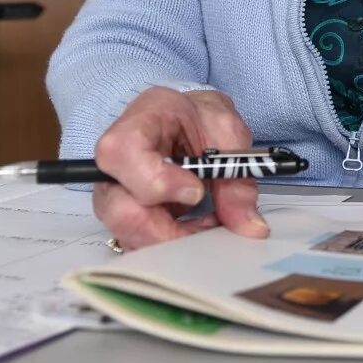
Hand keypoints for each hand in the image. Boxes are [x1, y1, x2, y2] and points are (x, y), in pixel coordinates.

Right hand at [91, 86, 269, 250]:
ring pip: (129, 234)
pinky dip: (173, 244)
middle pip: (118, 208)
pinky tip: (197, 228)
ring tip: (208, 222)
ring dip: (174, 239)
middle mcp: (113, 165)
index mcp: (136, 124)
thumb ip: (236, 177)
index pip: (122, 154)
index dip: (159, 182)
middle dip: (167, 229)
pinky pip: (140, 243)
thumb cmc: (199, 118)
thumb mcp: (227, 132)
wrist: (188, 120)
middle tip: (209, 222)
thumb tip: (249, 226)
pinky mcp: (124, 218)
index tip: (197, 191)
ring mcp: (114, 195)